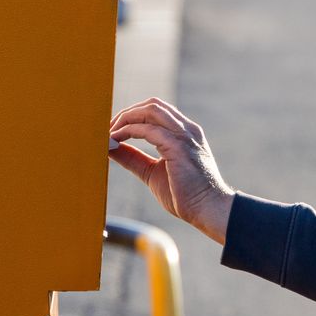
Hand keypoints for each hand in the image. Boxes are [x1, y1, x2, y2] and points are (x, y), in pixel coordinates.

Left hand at [109, 98, 234, 243]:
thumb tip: (110, 147)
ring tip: (110, 133)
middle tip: (108, 129)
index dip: (133, 116)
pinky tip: (116, 141)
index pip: (157, 111)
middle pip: (152, 105)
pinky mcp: (178, 146)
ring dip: (126, 118)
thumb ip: (133, 158)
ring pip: (150, 110)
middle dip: (127, 113)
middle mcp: (186, 129)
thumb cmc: (185, 195)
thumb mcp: (152, 172)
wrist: (208, 210)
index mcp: (184, 133)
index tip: (114, 130)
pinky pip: (148, 130)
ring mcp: (184, 135)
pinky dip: (128, 131)